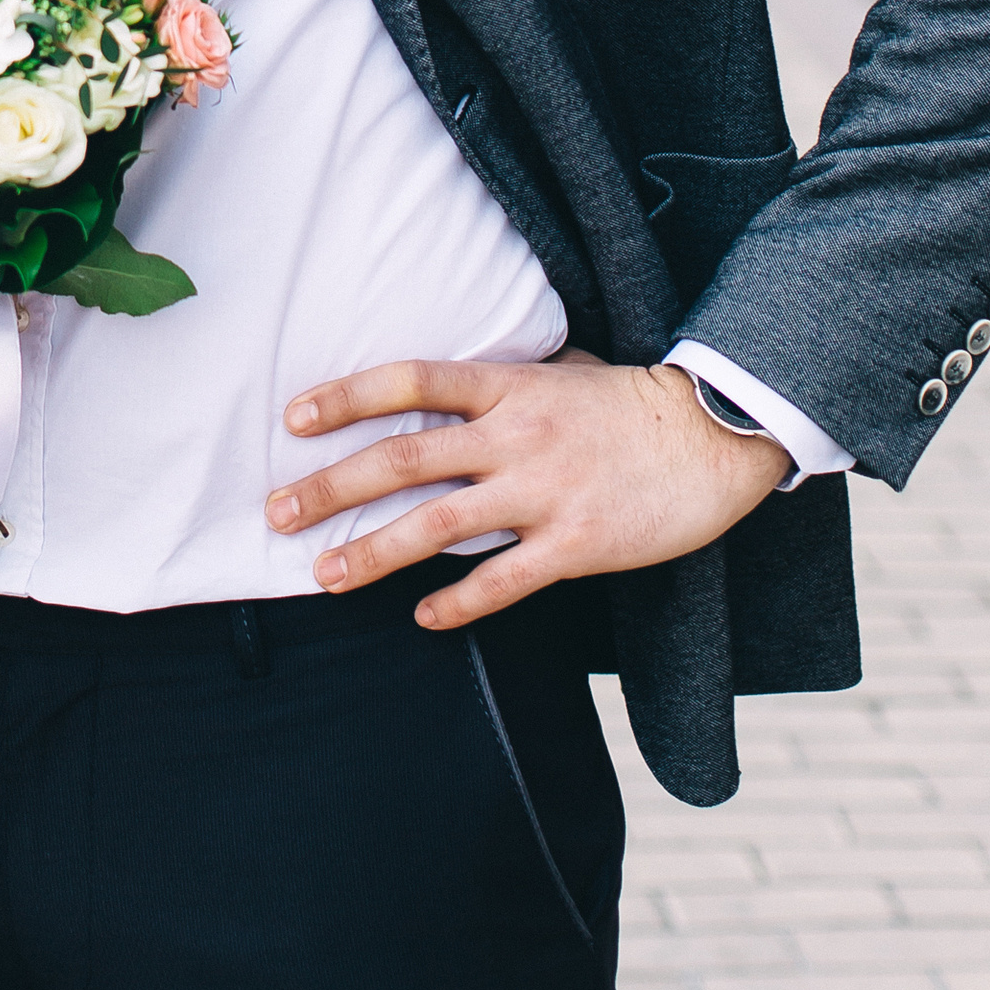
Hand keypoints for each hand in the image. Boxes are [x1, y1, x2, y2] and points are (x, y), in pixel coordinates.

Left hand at [268, 350, 789, 629]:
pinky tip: (422, 617)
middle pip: (403, 458)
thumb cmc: (632, 403)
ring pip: (438, 525)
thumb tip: (451, 392)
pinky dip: (458, 601)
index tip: (293, 418)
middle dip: (332, 486)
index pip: (410, 382)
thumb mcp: (563, 372)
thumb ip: (506, 386)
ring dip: (374, 552)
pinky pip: (504, 580)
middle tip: (276, 511)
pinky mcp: (576, 543)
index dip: (347, 397)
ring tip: (325, 576)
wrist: (713, 435)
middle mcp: (516, 436)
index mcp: (509, 387)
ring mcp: (544, 491)